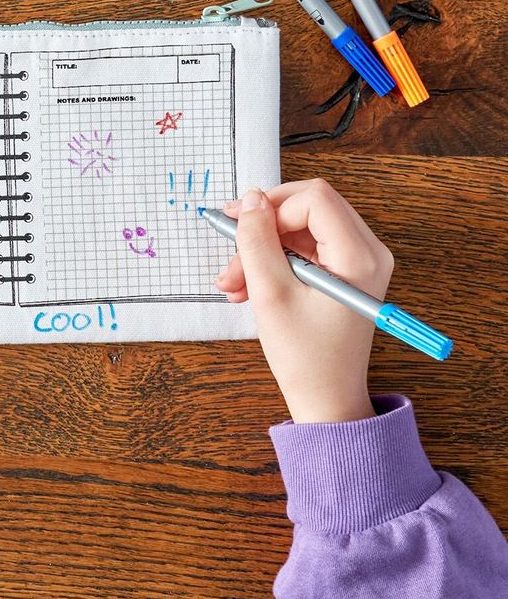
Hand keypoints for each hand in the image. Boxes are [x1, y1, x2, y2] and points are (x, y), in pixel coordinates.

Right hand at [215, 179, 393, 423]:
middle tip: (230, 252)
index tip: (242, 233)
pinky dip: (273, 260)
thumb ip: (256, 240)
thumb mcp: (270, 294)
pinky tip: (249, 286)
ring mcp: (358, 261)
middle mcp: (367, 251)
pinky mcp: (344, 271)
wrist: (326, 399)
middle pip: (308, 206)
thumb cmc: (306, 356)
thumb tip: (250, 199)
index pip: (314, 198)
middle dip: (263, 228)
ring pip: (300, 227)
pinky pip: (304, 247)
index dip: (273, 209)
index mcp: (359, 256)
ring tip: (234, 283)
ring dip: (262, 248)